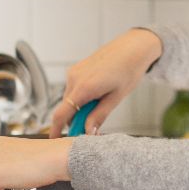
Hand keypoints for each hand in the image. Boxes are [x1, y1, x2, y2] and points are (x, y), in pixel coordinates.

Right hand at [49, 28, 163, 136]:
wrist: (133, 47)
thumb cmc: (128, 70)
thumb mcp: (116, 97)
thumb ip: (99, 116)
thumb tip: (87, 132)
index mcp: (84, 87)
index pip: (61, 114)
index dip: (56, 130)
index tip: (55, 141)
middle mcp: (74, 78)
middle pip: (66, 108)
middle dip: (76, 119)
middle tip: (93, 126)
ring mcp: (74, 72)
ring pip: (70, 99)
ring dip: (80, 107)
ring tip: (101, 102)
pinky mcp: (76, 69)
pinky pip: (74, 89)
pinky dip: (81, 97)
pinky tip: (98, 93)